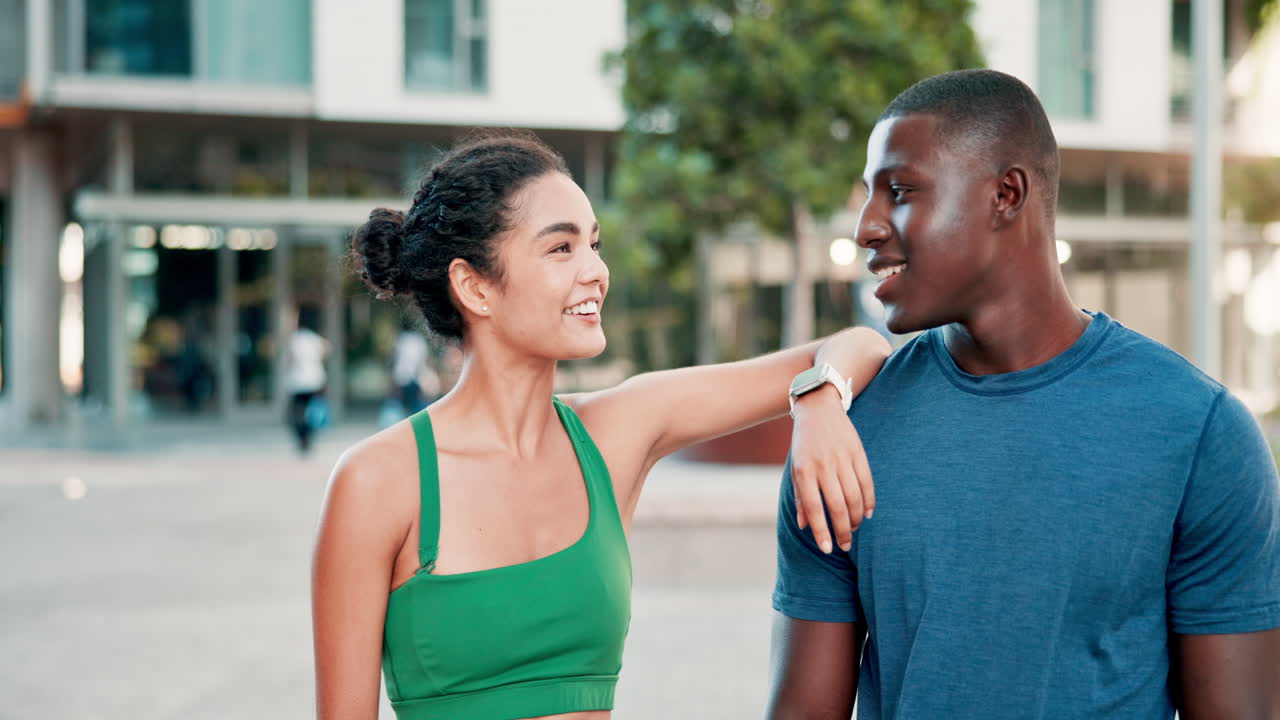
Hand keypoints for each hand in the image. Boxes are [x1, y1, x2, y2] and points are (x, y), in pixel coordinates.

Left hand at [789, 385, 874, 552]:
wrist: (818, 408)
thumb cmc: (804, 444)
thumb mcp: (795, 468)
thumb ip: (800, 497)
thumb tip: (804, 525)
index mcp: (803, 471)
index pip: (814, 509)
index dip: (822, 531)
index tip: (827, 549)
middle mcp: (823, 466)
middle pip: (837, 507)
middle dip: (843, 531)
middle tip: (845, 545)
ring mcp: (842, 459)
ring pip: (854, 498)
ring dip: (856, 518)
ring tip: (854, 529)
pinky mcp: (858, 453)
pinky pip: (867, 483)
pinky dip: (869, 501)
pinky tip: (867, 513)